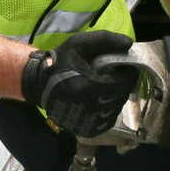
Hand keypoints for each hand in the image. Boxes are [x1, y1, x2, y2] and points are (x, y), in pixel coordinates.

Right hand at [20, 30, 137, 137]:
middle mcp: (92, 108)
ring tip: (105, 87)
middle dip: (122, 84)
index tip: (125, 67)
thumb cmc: (61, 62)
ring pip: (117, 108)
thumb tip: (128, 44)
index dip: (129, 73)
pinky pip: (108, 120)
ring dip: (115, 96)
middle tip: (114, 76)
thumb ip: (105, 40)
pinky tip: (99, 99)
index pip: (125, 82)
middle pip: (122, 95)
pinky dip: (107, 109)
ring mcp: (90, 122)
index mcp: (90, 86)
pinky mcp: (88, 130)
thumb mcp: (79, 44)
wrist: (40, 85)